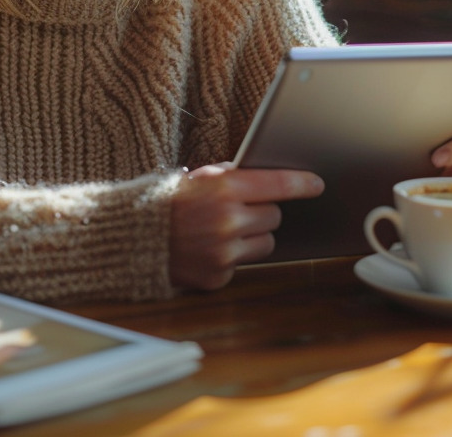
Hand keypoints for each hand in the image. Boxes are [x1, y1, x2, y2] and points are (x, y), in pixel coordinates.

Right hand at [170, 163, 323, 289]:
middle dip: (262, 212)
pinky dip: (232, 257)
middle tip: (240, 209)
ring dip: (253, 236)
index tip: (316, 184)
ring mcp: (224, 252)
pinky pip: (244, 264)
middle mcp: (227, 221)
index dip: (301, 183)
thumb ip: (234, 177)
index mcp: (223, 189)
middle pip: (274, 216)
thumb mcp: (200, 178)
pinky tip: (209, 248)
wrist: (135, 237)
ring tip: (224, 229)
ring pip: (266, 243)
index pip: (278, 184)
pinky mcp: (218, 276)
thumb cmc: (169, 202)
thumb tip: (272, 179)